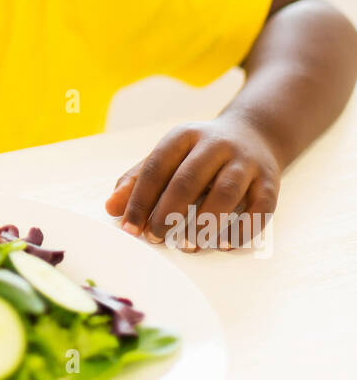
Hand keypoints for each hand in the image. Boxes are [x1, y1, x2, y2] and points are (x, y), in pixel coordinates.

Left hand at [104, 114, 279, 250]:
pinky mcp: (269, 182)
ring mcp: (245, 162)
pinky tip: (223, 244)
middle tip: (155, 237)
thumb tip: (110, 208)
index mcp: (184, 136)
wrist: (255, 133)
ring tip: (188, 245)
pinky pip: (260, 207)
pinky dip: (241, 228)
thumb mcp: (168, 156)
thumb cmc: (199, 154)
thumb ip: (138, 180)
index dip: (140, 199)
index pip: (157, 166)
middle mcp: (216, 144)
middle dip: (169, 211)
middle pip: (189, 177)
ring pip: (226, 190)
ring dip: (205, 221)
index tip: (130, 228)